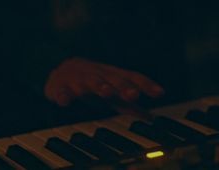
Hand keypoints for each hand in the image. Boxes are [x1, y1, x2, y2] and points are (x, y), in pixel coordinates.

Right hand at [45, 58, 164, 105]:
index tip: (159, 93)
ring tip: (106, 92)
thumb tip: (150, 117)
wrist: (59, 70)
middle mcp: (97, 75)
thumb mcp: (111, 92)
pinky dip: (63, 96)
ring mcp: (79, 80)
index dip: (145, 84)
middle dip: (123, 86)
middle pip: (112, 79)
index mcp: (111, 76)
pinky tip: (65, 101)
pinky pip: (62, 92)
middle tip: (133, 94)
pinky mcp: (61, 87)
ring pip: (89, 81)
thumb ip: (128, 103)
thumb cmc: (91, 83)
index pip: (131, 77)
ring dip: (98, 85)